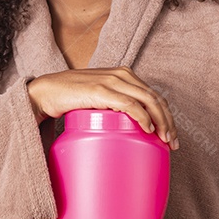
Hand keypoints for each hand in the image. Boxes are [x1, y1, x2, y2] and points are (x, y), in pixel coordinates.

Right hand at [27, 67, 178, 148]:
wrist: (46, 92)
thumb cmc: (71, 99)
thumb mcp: (100, 100)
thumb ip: (114, 107)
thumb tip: (128, 132)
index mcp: (125, 75)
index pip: (155, 95)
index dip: (167, 116)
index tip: (171, 137)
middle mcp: (122, 74)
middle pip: (156, 99)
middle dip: (169, 122)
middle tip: (172, 144)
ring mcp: (112, 81)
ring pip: (148, 101)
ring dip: (161, 121)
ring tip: (164, 140)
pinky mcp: (101, 90)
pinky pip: (129, 104)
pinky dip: (142, 116)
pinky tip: (148, 129)